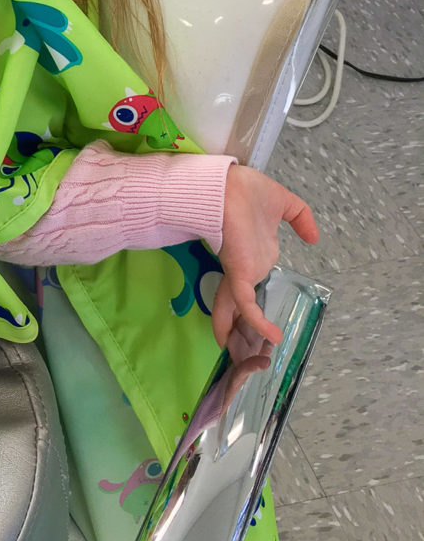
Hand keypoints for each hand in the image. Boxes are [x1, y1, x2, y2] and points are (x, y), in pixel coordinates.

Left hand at [213, 166, 318, 348]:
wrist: (226, 182)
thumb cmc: (248, 189)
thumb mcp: (283, 202)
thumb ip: (301, 218)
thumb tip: (314, 238)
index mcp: (253, 254)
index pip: (249, 283)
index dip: (248, 301)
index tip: (255, 322)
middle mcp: (247, 266)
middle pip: (239, 303)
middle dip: (236, 328)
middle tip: (237, 351)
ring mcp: (242, 271)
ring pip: (238, 309)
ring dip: (238, 333)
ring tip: (240, 357)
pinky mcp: (238, 272)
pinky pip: (248, 303)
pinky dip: (258, 320)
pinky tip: (274, 336)